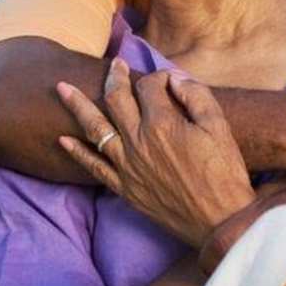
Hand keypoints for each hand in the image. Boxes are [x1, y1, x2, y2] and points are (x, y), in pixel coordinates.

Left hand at [56, 60, 254, 247]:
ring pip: (95, 128)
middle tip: (115, 65)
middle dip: (114, 77)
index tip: (171, 82)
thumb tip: (174, 77)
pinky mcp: (124, 187)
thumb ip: (196, 95)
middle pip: (116, 99)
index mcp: (163, 123)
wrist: (219, 221)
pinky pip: (94, 166)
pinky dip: (77, 152)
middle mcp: (138, 140)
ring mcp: (127, 165)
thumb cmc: (224, 173)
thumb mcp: (219, 127)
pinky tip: (63, 140)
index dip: (160, 77)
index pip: (150, 85)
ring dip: (77, 105)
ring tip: (61, 88)